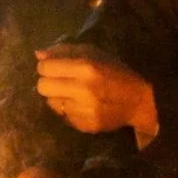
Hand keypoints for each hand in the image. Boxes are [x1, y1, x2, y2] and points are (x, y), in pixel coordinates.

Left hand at [36, 43, 159, 143]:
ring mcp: (84, 110)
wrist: (139, 101)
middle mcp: (83, 90)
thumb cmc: (116, 72)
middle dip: (48, 82)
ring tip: (72, 93)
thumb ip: (65, 51)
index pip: (45, 68)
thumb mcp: (94, 54)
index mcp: (86, 68)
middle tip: (59, 81)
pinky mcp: (85, 125)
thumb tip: (38, 54)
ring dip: (58, 97)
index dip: (46, 66)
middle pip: (42, 87)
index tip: (53, 67)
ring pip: (50, 102)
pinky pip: (63, 116)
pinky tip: (82, 105)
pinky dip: (68, 109)